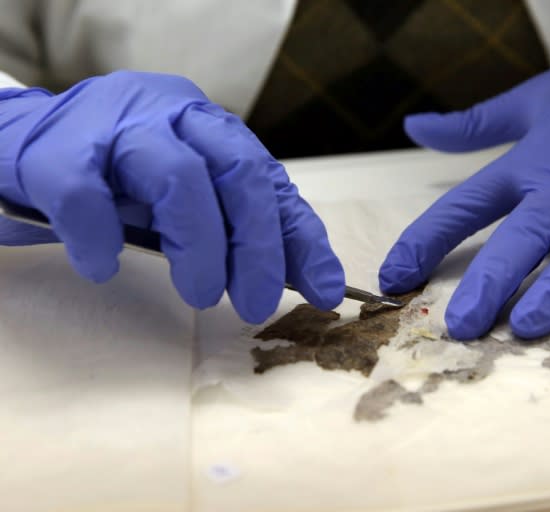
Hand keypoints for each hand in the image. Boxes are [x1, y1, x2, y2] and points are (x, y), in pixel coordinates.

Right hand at [0, 71, 344, 321]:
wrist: (24, 141)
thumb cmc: (119, 179)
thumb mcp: (192, 203)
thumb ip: (244, 232)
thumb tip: (308, 281)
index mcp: (211, 128)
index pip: (271, 180)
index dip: (300, 237)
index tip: (323, 290)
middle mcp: (174, 116)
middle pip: (238, 170)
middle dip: (258, 246)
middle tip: (256, 302)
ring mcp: (116, 126)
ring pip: (177, 176)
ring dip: (199, 245)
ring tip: (201, 294)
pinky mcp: (57, 150)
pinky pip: (87, 195)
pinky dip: (102, 239)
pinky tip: (105, 266)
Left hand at [379, 12, 549, 338]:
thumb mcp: (531, 101)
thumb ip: (471, 125)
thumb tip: (414, 126)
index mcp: (532, 162)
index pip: (468, 204)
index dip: (427, 239)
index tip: (394, 275)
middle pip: (525, 233)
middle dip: (492, 279)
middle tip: (461, 324)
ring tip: (531, 325)